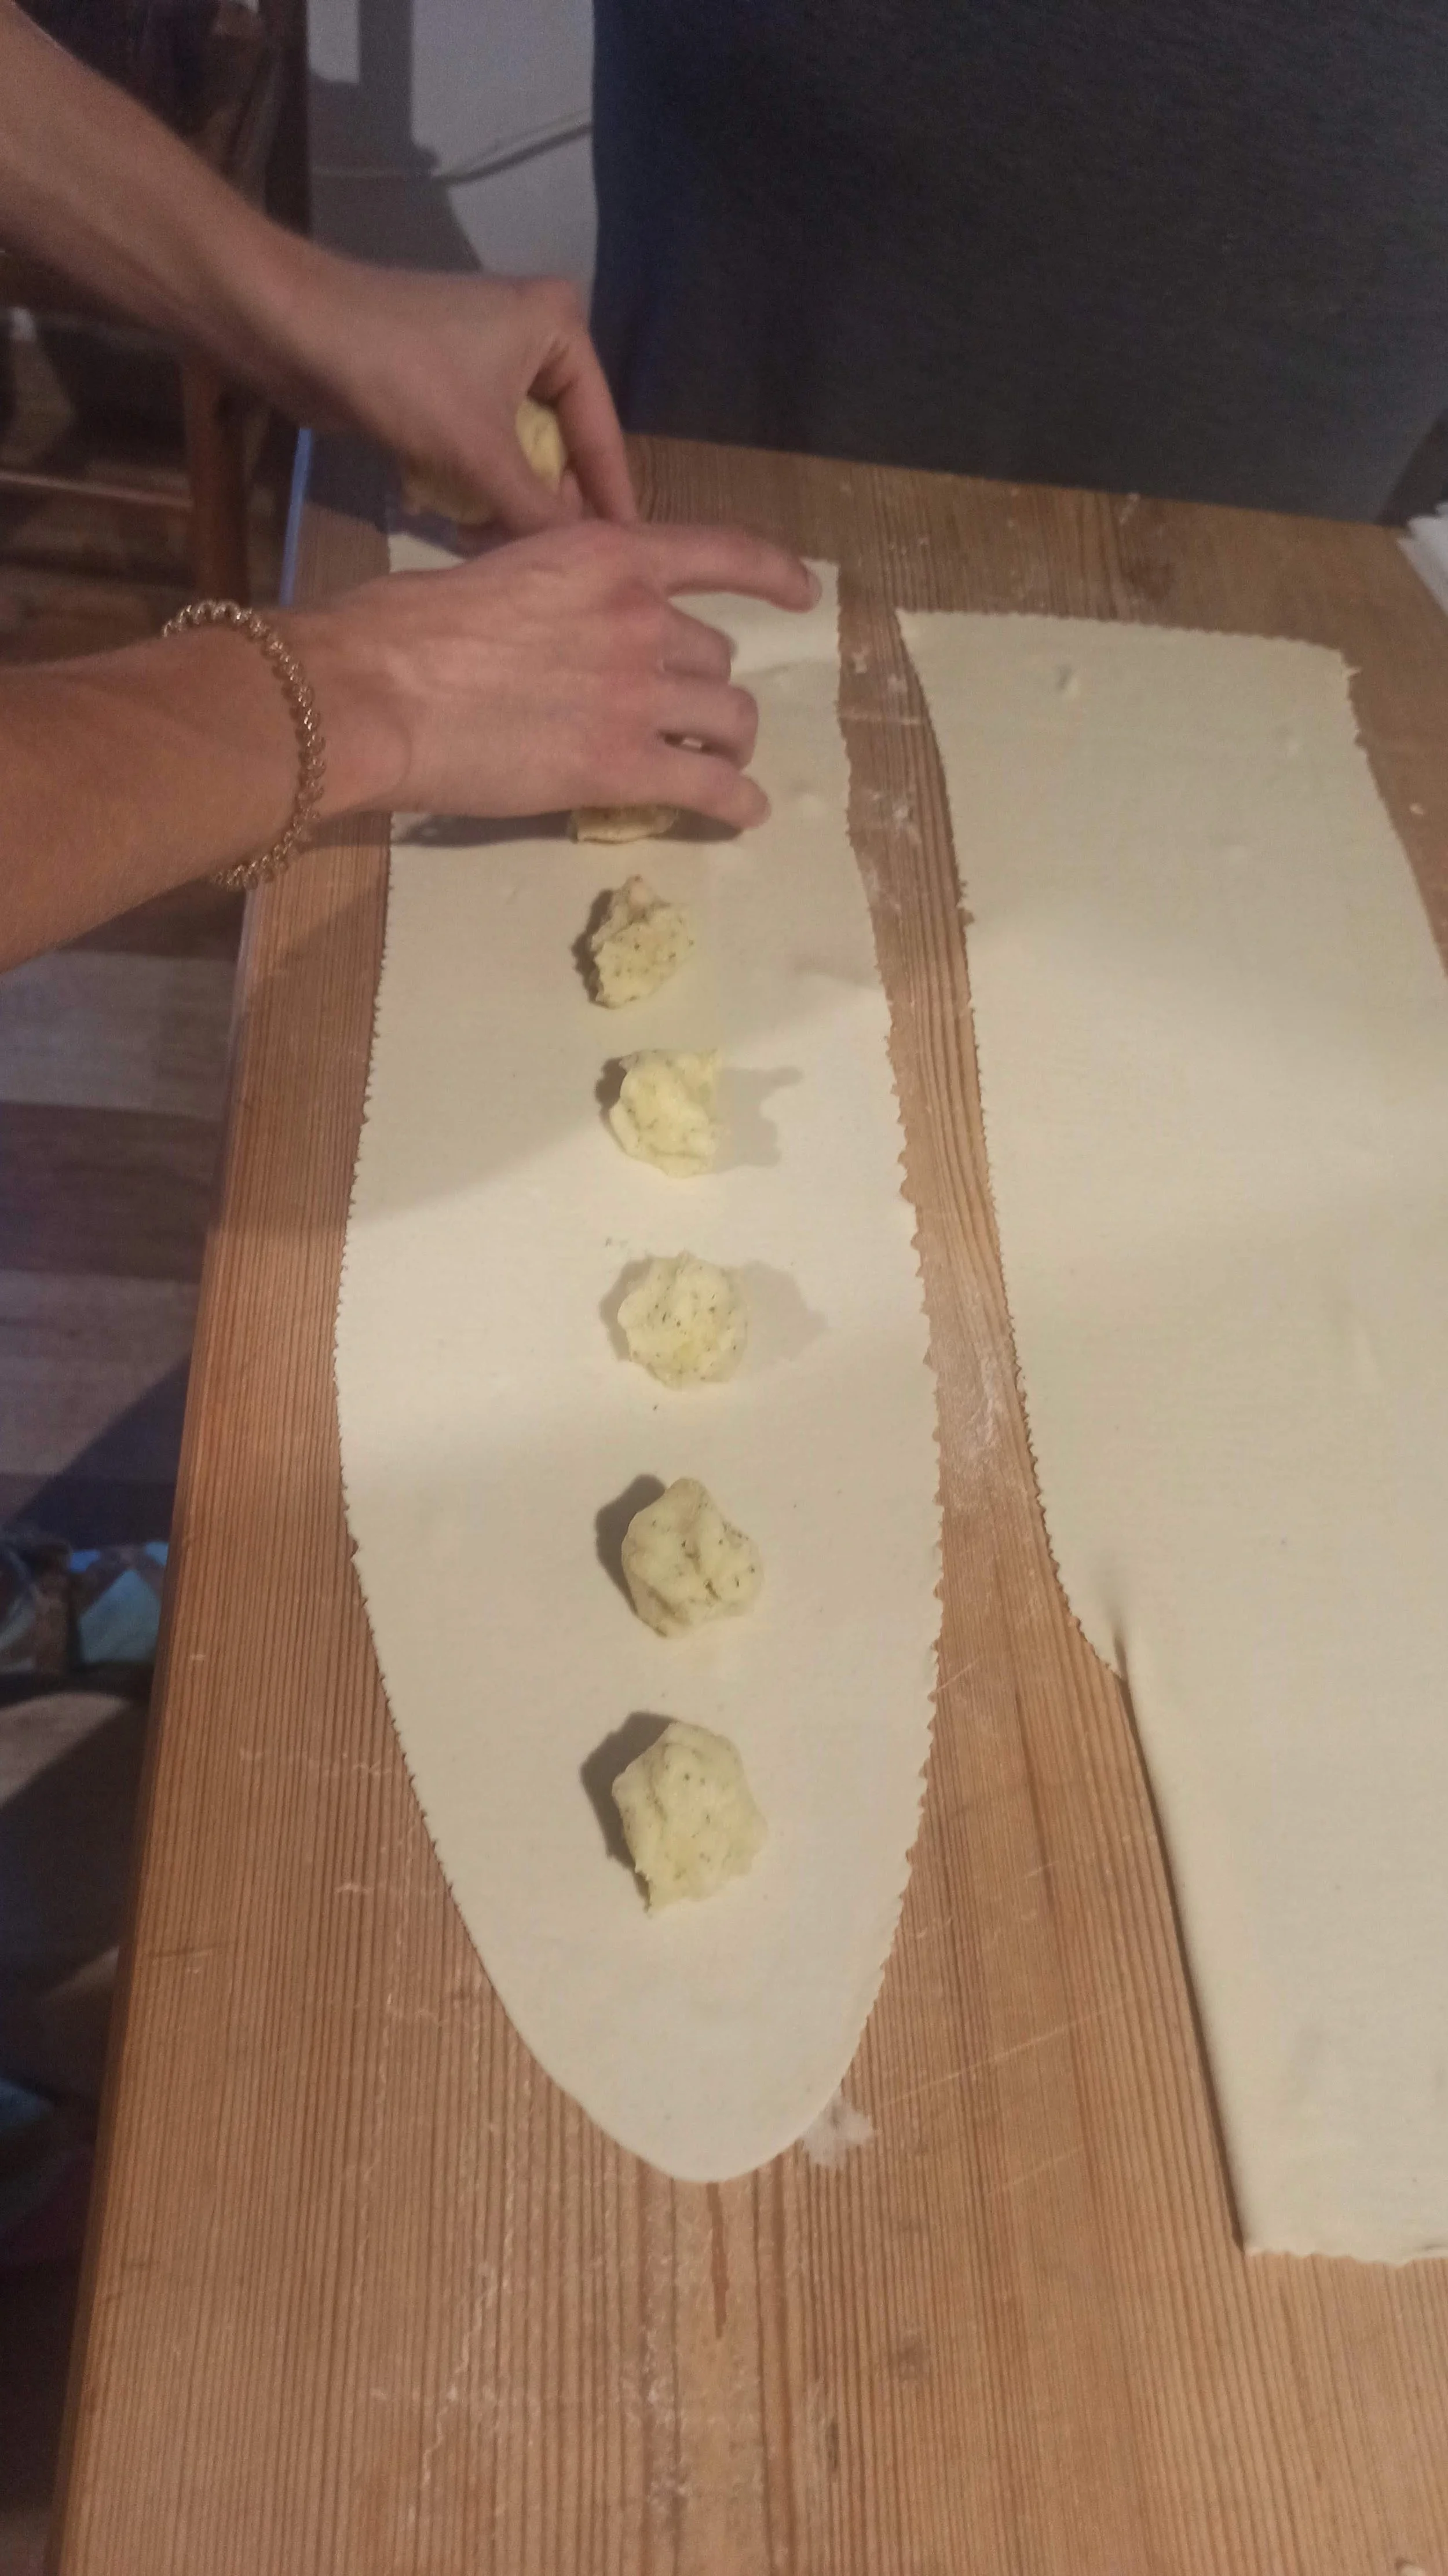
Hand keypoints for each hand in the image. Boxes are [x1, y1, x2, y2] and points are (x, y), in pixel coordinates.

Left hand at [276, 253, 635, 532]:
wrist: (294, 328)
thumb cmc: (399, 372)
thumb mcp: (478, 449)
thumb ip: (536, 510)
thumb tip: (589, 560)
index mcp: (561, 330)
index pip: (601, 434)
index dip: (609, 502)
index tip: (629, 562)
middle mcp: (535, 339)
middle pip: (559, 448)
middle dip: (541, 507)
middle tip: (538, 568)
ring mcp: (489, 359)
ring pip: (515, 454)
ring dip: (497, 503)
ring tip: (481, 547)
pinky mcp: (446, 382)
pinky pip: (478, 448)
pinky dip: (466, 483)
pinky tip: (445, 518)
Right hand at [284, 522, 817, 829]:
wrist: (376, 691)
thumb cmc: (402, 628)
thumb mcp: (496, 573)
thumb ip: (551, 595)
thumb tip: (554, 626)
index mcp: (607, 555)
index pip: (718, 553)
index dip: (771, 573)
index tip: (805, 592)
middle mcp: (640, 616)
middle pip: (713, 654)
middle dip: (703, 687)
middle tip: (686, 717)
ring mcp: (638, 694)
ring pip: (727, 718)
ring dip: (728, 742)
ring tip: (719, 765)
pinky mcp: (622, 766)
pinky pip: (710, 786)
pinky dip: (735, 802)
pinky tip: (743, 815)